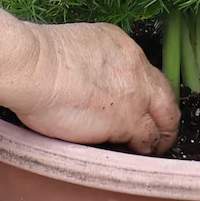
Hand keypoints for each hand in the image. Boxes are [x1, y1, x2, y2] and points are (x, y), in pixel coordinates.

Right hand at [10, 22, 178, 154]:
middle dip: (164, 116)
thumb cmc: (38, 58)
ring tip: (150, 149)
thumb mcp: (79, 46)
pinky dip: (144, 149)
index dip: (146, 93)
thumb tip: (89, 79)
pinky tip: (135, 154)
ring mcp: (136, 95)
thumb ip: (95, 62)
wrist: (33, 68)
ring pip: (164, 121)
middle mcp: (136, 67)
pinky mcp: (127, 121)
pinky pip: (147, 140)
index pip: (147, 73)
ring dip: (157, 137)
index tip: (141, 105)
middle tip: (158, 132)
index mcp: (122, 46)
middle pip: (165, 97)